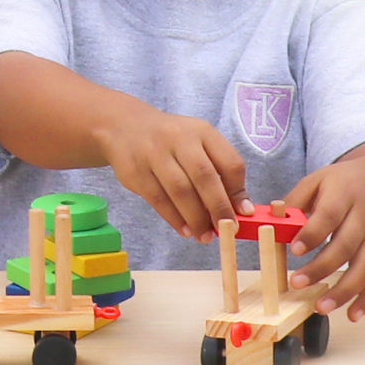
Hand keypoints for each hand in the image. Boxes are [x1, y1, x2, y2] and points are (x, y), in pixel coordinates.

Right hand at [92, 106, 251, 240]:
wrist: (122, 127)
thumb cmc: (170, 141)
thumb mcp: (198, 144)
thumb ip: (220, 171)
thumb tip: (241, 209)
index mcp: (202, 131)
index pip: (229, 162)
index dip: (238, 191)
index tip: (242, 214)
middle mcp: (177, 138)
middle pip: (204, 177)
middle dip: (218, 208)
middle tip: (226, 230)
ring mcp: (153, 154)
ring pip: (180, 190)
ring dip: (196, 218)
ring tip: (205, 236)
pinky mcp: (135, 171)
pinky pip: (158, 199)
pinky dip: (174, 218)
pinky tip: (185, 230)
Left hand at [284, 139, 364, 321]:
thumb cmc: (345, 183)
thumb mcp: (319, 180)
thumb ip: (296, 199)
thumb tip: (271, 219)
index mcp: (345, 196)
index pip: (329, 216)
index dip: (312, 234)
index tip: (294, 250)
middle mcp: (364, 219)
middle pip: (345, 247)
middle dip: (321, 268)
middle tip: (297, 283)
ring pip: (364, 268)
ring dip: (344, 291)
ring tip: (321, 307)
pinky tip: (352, 315)